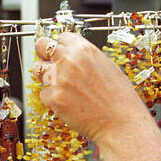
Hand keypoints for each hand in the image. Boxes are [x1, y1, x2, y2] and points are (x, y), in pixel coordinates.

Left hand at [32, 32, 152, 147]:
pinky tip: (68, 104)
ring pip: (38, 70)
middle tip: (47, 61)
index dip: (61, 46)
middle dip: (43, 53)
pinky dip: (52, 99)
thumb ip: (85, 58)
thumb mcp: (107, 66)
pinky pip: (44, 94)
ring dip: (46, 77)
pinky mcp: (54, 98)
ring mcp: (59, 79)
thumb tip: (71, 56)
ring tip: (62, 87)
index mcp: (84, 49)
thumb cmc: (119, 98)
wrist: (122, 123)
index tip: (61, 52)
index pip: (61, 37)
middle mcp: (69, 60)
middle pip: (41, 46)